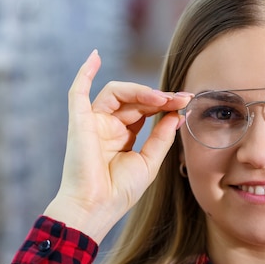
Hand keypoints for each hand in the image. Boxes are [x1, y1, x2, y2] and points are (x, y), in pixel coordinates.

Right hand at [43, 50, 191, 243]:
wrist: (97, 208)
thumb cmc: (120, 191)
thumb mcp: (149, 162)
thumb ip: (162, 136)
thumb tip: (177, 115)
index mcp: (123, 136)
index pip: (145, 110)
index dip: (165, 103)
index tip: (186, 101)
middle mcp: (107, 125)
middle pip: (134, 99)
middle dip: (159, 96)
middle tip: (181, 98)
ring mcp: (93, 122)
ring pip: (117, 92)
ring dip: (141, 90)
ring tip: (161, 98)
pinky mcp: (79, 121)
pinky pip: (78, 91)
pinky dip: (85, 72)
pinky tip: (95, 56)